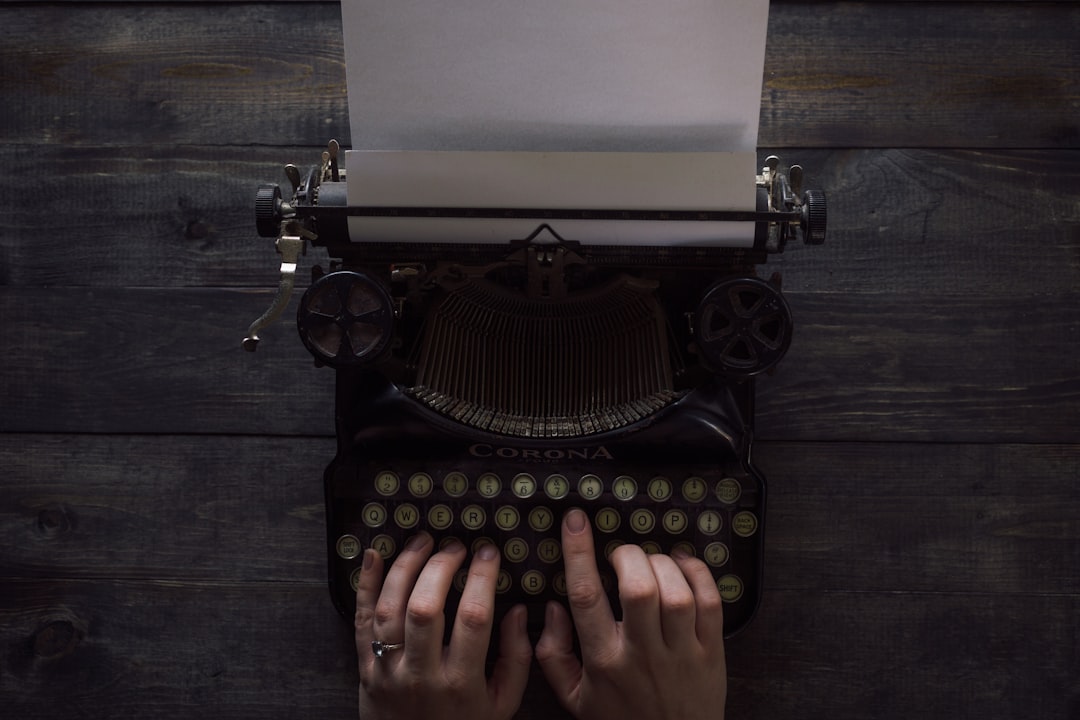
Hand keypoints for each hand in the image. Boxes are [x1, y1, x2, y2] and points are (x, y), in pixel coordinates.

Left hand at [354, 533, 532, 719]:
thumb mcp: (503, 703)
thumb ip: (517, 658)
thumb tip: (519, 611)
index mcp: (461, 683)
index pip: (474, 617)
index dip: (482, 577)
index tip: (488, 553)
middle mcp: (422, 675)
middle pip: (426, 607)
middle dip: (441, 566)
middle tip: (455, 545)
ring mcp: (389, 671)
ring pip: (391, 608)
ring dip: (405, 566)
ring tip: (423, 541)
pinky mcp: (366, 669)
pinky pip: (361, 621)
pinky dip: (365, 585)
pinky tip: (374, 555)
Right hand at [536, 509, 726, 719]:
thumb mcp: (573, 699)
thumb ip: (552, 655)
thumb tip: (552, 609)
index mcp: (604, 662)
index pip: (587, 597)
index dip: (579, 553)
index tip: (575, 522)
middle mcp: (642, 654)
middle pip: (638, 588)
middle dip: (628, 555)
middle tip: (620, 554)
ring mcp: (681, 654)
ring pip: (676, 593)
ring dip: (661, 564)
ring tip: (650, 561)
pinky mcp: (711, 653)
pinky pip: (711, 603)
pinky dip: (698, 574)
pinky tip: (682, 565)